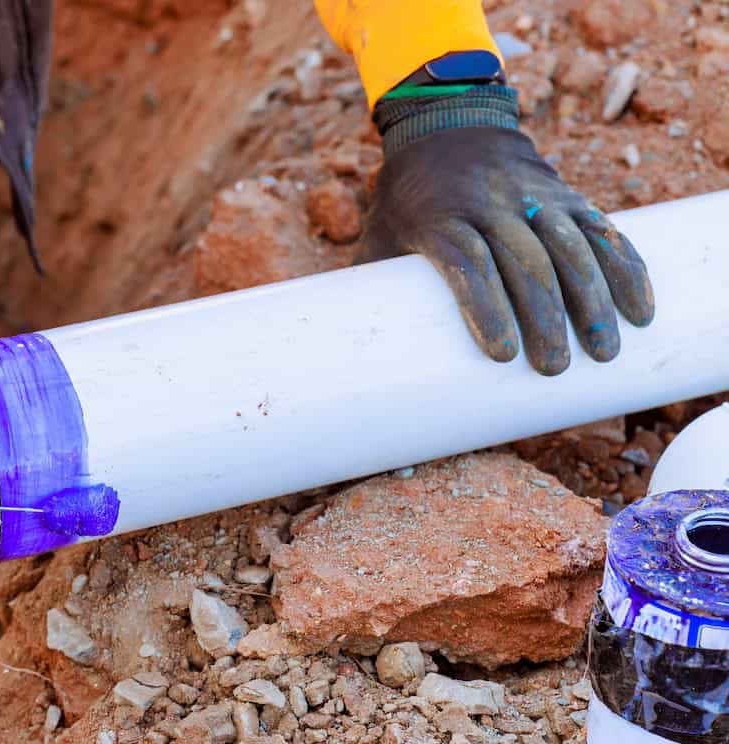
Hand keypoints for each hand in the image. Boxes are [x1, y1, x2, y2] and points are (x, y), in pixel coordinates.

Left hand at [360, 116, 653, 374]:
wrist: (445, 125)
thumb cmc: (404, 202)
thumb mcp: (378, 234)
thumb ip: (371, 287)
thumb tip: (354, 356)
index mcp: (439, 217)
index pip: (467, 262)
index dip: (485, 307)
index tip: (502, 353)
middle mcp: (489, 204)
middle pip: (524, 262)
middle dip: (546, 317)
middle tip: (555, 368)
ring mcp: (533, 196)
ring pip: (569, 246)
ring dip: (593, 299)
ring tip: (604, 350)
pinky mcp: (564, 194)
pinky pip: (601, 229)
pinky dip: (625, 266)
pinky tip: (639, 307)